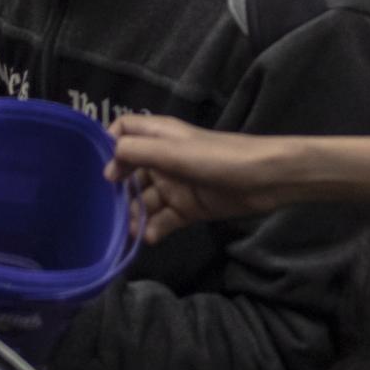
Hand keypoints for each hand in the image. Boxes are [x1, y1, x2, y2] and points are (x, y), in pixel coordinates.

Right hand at [107, 113, 290, 243]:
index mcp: (160, 136)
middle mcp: (164, 159)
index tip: (103, 170)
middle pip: (131, 172)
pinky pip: (164, 219)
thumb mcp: (175, 152)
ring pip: (146, 200)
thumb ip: (139, 153)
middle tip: (109, 214)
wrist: (266, 179)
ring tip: (129, 232)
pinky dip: (154, 228)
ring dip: (135, 215)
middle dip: (119, 192)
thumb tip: (108, 162)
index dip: (110, 146)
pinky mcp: (189, 208)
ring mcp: (177, 185)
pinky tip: (149, 238)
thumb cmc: (219, 158)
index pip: (125, 131)